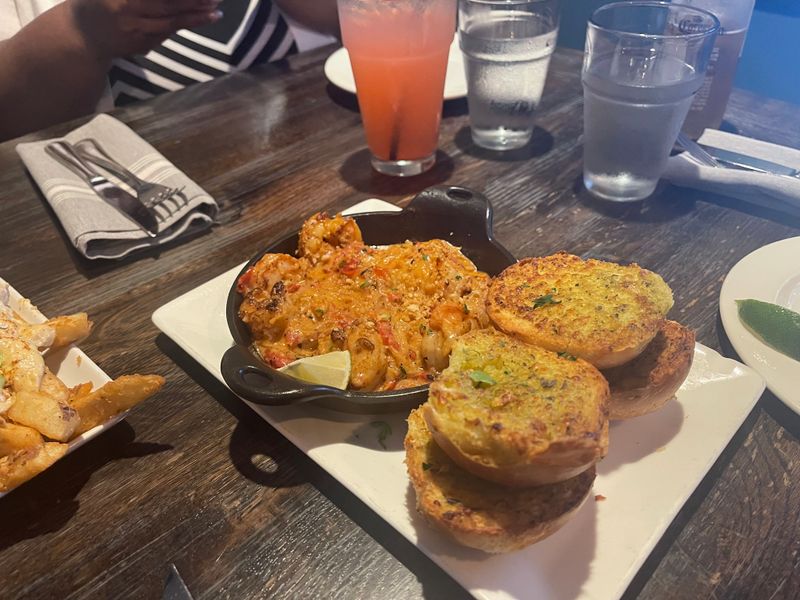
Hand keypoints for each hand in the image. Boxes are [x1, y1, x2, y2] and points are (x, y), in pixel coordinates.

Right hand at [71, 0, 222, 58]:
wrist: (82, 35)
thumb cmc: (99, 2)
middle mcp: (128, 10)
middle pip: (168, 6)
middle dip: (194, 3)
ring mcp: (135, 30)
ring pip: (170, 23)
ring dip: (194, 18)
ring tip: (215, 12)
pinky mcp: (140, 44)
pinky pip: (165, 33)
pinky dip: (183, 25)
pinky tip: (200, 18)